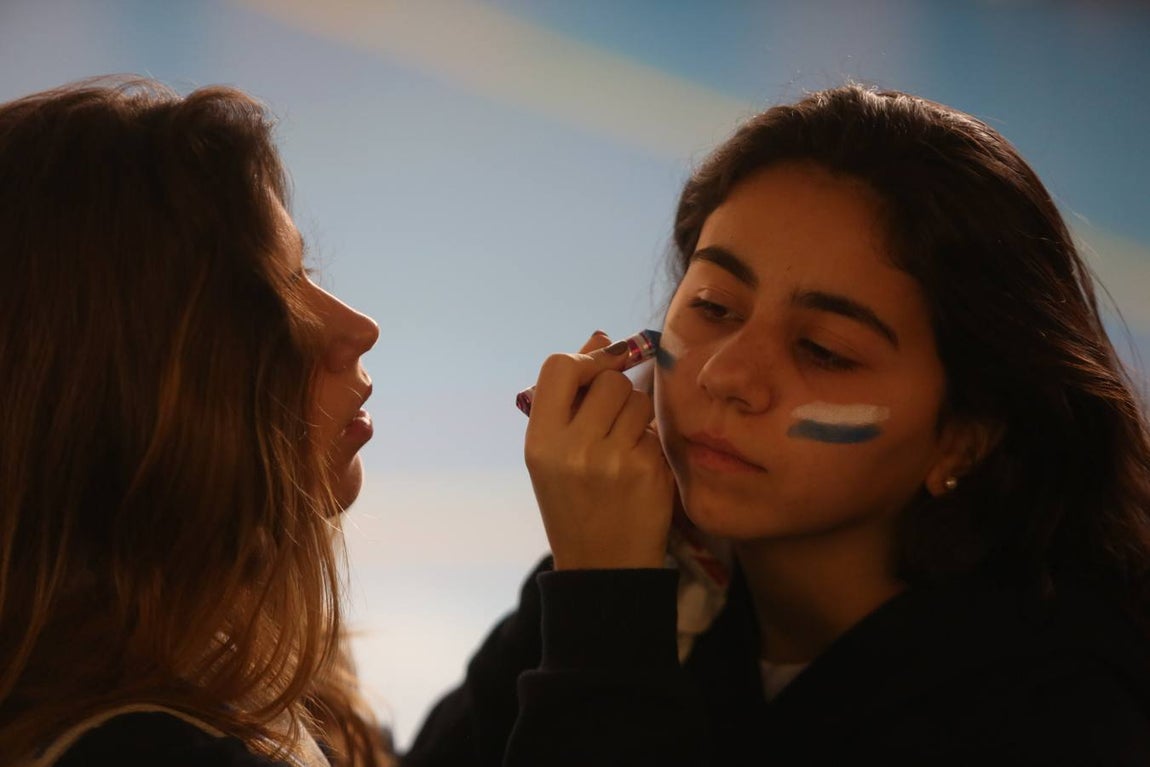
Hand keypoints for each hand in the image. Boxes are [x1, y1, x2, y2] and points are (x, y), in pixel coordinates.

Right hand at [524, 331, 675, 569]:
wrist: (603, 566)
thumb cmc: (575, 502)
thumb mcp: (554, 453)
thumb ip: (572, 396)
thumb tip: (601, 336)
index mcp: (540, 440)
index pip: (561, 366)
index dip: (585, 359)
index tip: (598, 371)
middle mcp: (573, 448)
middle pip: (610, 379)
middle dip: (616, 391)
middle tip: (612, 421)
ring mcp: (613, 460)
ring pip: (639, 400)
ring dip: (637, 415)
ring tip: (624, 446)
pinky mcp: (649, 471)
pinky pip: (657, 429)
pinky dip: (652, 441)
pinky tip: (640, 468)